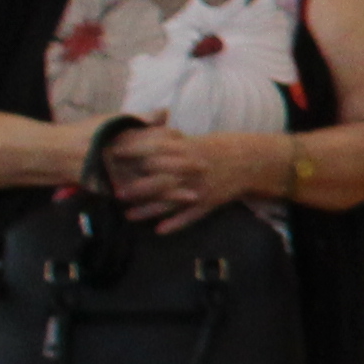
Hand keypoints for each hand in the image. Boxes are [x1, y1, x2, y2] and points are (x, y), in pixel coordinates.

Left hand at [99, 126, 285, 230]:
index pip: (156, 149)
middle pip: (160, 178)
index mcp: (188, 150)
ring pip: (171, 201)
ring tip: (128, 216)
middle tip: (115, 193)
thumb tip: (139, 132)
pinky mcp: (210, 202)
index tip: (114, 155)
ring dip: (149, 210)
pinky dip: (177, 223)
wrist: (250, 161)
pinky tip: (160, 230)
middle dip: (137, 187)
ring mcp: (201, 187)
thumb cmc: (216, 149)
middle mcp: (192, 169)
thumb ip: (167, 139)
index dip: (134, 152)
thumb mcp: (193, 140)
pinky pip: (191, 215)